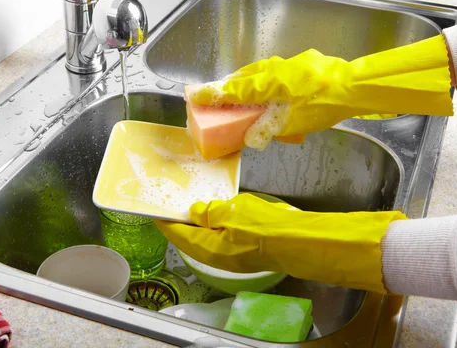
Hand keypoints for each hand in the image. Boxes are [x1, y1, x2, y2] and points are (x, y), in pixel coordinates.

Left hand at [155, 193, 407, 292]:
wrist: (300, 242)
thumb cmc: (265, 227)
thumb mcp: (235, 211)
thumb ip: (211, 211)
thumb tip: (196, 212)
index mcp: (207, 247)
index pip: (177, 232)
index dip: (166, 218)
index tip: (156, 206)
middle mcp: (215, 256)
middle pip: (190, 237)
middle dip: (181, 220)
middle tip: (175, 199)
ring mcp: (230, 256)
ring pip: (206, 238)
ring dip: (199, 222)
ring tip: (195, 202)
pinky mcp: (244, 252)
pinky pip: (222, 237)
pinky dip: (215, 224)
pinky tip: (218, 211)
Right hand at [187, 35, 452, 146]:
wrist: (354, 85)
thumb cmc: (323, 105)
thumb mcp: (292, 124)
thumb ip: (267, 129)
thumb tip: (252, 137)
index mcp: (267, 84)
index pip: (233, 91)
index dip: (212, 94)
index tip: (193, 94)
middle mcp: (273, 70)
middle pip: (243, 78)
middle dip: (228, 87)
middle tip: (215, 95)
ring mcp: (288, 64)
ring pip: (259, 72)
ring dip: (247, 83)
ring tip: (241, 95)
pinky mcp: (302, 64)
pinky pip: (274, 72)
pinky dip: (266, 81)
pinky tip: (272, 90)